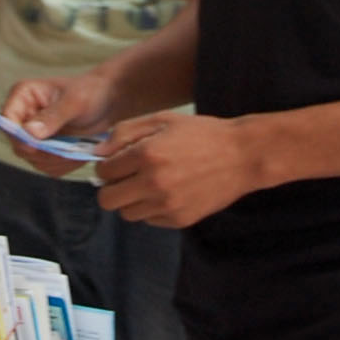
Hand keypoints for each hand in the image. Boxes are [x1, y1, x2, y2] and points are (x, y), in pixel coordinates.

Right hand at [1, 75, 119, 176]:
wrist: (108, 101)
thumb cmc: (91, 91)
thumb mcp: (74, 101)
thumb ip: (52, 117)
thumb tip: (30, 134)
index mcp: (23, 96)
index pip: (6, 120)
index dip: (17, 136)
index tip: (35, 146)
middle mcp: (23, 116)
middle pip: (18, 145)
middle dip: (43, 151)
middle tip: (67, 150)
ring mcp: (33, 135)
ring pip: (32, 159)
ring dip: (55, 160)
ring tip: (77, 150)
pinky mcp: (45, 149)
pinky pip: (46, 166)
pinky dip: (62, 165)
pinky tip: (77, 153)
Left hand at [92, 112, 264, 227]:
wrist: (242, 155)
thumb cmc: (202, 133)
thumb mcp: (163, 120)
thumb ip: (125, 132)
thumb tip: (97, 152)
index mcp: (147, 154)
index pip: (103, 171)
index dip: (107, 165)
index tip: (117, 162)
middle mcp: (153, 183)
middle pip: (107, 199)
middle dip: (112, 187)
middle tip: (126, 177)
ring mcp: (167, 205)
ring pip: (126, 213)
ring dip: (131, 200)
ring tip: (149, 184)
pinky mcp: (179, 220)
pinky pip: (149, 220)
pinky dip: (152, 208)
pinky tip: (168, 192)